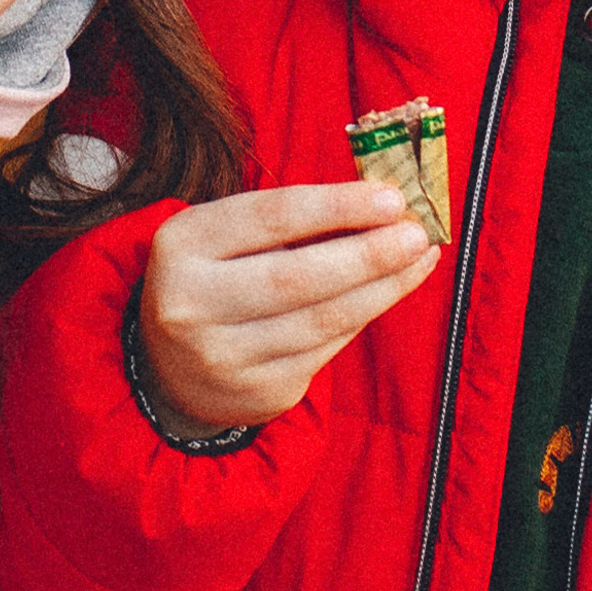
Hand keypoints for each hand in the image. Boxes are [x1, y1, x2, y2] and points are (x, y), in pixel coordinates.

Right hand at [140, 185, 440, 429]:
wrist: (171, 366)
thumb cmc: (216, 278)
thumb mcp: (228, 237)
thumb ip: (291, 221)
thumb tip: (381, 205)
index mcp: (183, 245)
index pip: (271, 218)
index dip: (337, 206)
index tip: (391, 198)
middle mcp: (192, 304)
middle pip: (297, 277)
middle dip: (368, 254)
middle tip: (417, 233)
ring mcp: (223, 356)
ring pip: (321, 319)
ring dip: (382, 287)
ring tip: (419, 258)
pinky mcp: (258, 392)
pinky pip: (326, 349)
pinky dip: (364, 315)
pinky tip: (389, 290)